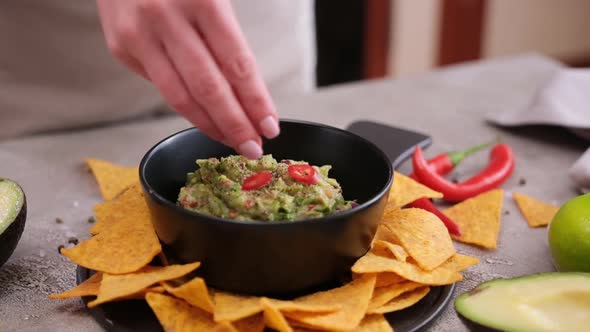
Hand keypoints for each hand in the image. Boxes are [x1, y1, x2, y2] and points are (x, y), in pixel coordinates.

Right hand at [96, 0, 279, 158]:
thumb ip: (227, 36)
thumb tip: (246, 92)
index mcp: (202, 0)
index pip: (236, 64)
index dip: (255, 101)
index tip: (270, 126)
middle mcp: (166, 18)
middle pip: (209, 87)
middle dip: (235, 124)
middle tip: (253, 147)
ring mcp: (139, 34)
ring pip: (180, 96)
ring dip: (210, 125)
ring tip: (232, 142)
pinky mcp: (121, 47)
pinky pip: (159, 87)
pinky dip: (185, 106)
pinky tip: (203, 118)